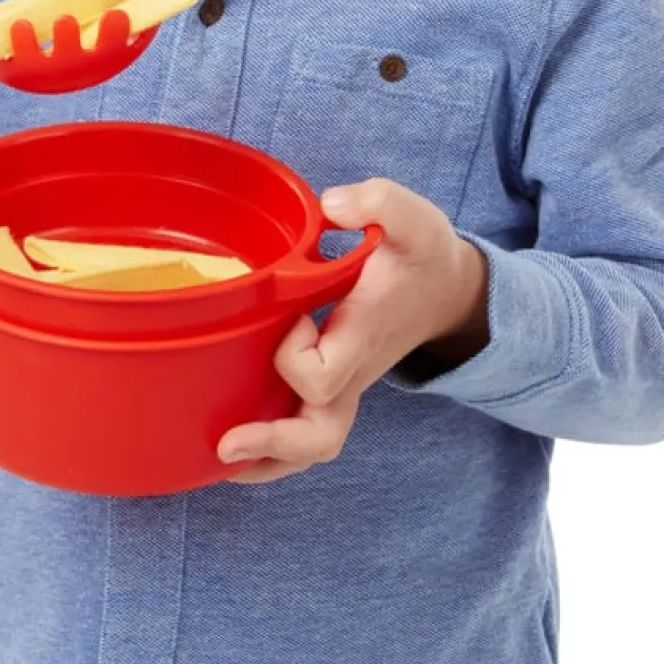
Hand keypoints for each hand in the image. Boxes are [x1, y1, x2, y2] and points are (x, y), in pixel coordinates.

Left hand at [217, 178, 490, 484]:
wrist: (448, 292)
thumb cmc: (423, 257)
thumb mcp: (413, 219)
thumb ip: (380, 202)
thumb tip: (333, 205)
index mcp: (362, 340)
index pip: (322, 377)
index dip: (296, 355)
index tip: (295, 315)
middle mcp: (351, 376)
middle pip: (319, 438)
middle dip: (273, 445)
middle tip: (227, 441)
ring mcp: (341, 388)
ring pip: (308, 449)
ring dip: (264, 461)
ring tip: (215, 459)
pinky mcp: (330, 388)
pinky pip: (300, 436)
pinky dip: (266, 449)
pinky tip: (228, 444)